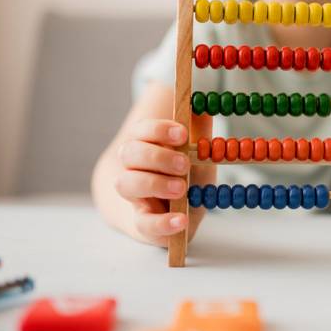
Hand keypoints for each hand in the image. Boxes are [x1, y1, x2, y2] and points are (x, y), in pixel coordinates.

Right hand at [113, 115, 213, 245]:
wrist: (178, 213)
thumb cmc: (186, 177)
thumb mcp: (198, 154)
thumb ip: (199, 131)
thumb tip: (203, 106)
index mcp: (146, 146)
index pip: (141, 130)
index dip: (159, 129)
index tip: (182, 134)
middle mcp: (134, 169)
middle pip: (130, 153)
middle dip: (157, 156)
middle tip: (184, 164)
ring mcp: (135, 197)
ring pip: (126, 184)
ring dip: (154, 184)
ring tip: (181, 189)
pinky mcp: (143, 223)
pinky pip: (144, 223)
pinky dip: (162, 222)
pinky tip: (180, 220)